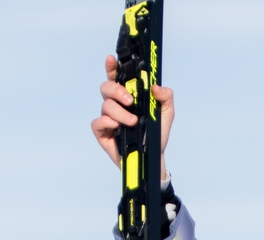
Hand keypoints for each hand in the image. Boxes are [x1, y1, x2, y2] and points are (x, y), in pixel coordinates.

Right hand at [90, 55, 174, 179]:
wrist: (153, 156)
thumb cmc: (156, 134)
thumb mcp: (166, 114)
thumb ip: (165, 98)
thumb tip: (156, 87)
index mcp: (128, 95)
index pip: (117, 77)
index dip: (112, 67)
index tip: (112, 59)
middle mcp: (116, 104)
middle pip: (107, 87)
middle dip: (117, 91)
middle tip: (130, 101)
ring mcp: (108, 117)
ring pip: (106, 106)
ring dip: (120, 113)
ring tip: (133, 122)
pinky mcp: (102, 131)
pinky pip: (97, 122)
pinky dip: (107, 122)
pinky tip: (116, 126)